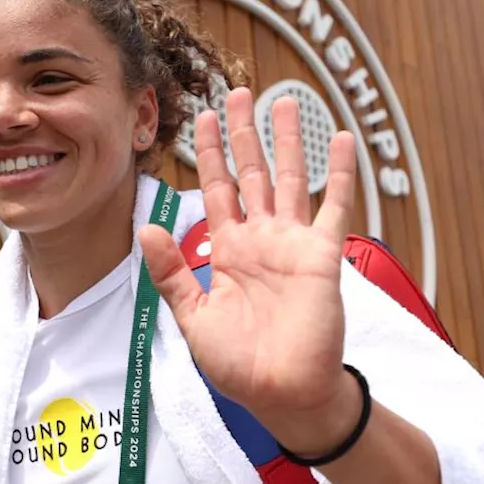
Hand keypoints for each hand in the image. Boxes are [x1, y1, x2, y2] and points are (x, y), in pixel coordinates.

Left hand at [137, 88, 359, 452]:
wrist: (282, 392)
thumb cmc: (239, 363)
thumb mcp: (193, 315)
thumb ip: (172, 271)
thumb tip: (145, 227)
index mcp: (227, 249)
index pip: (216, 187)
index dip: (207, 152)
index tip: (200, 117)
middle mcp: (260, 238)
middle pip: (251, 170)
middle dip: (243, 132)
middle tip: (238, 91)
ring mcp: (292, 242)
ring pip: (290, 177)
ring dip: (287, 139)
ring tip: (286, 100)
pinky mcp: (322, 253)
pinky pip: (334, 204)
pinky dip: (338, 171)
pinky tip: (339, 138)